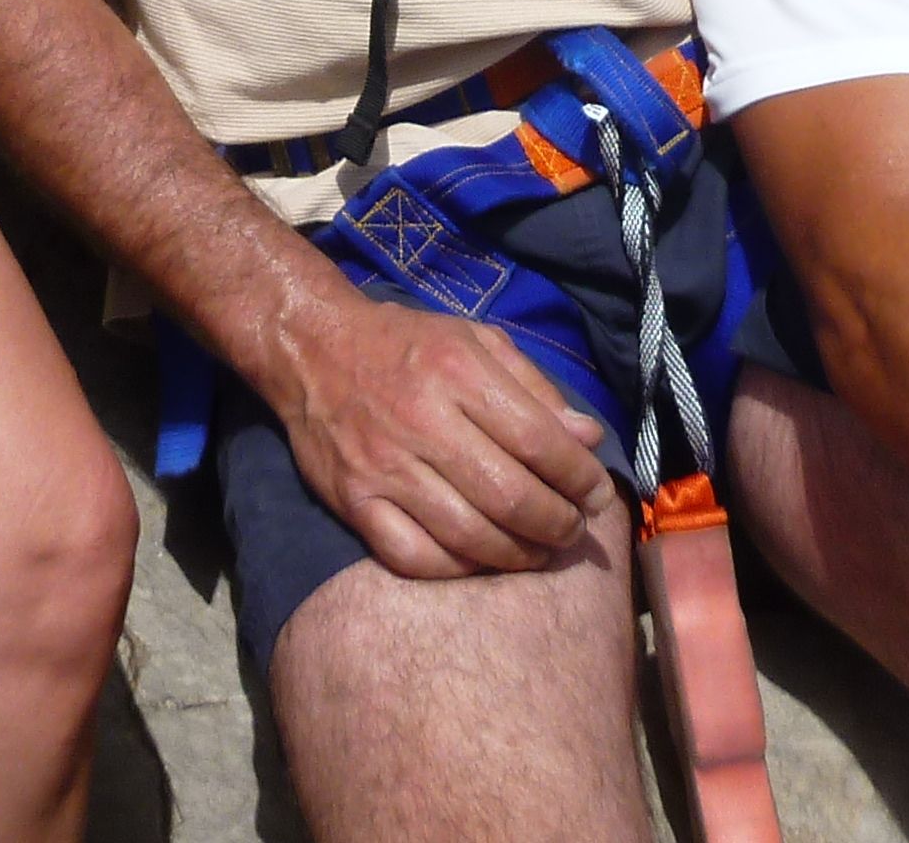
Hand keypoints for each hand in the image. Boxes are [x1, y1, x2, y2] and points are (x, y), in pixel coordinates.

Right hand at [262, 287, 618, 576]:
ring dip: (518, 555)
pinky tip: (480, 560)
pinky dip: (457, 569)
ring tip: (539, 552)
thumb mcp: (475, 340)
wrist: (312, 347)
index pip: (538, 441)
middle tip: (573, 531)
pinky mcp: (353, 502)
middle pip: (509, 496)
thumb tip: (588, 439)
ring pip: (468, 536)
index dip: (579, 477)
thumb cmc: (407, 343)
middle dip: (557, 524)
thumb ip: (534, 388)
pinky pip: (414, 556)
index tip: (596, 495)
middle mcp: (423, 421)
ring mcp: (384, 467)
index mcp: (458, 371)